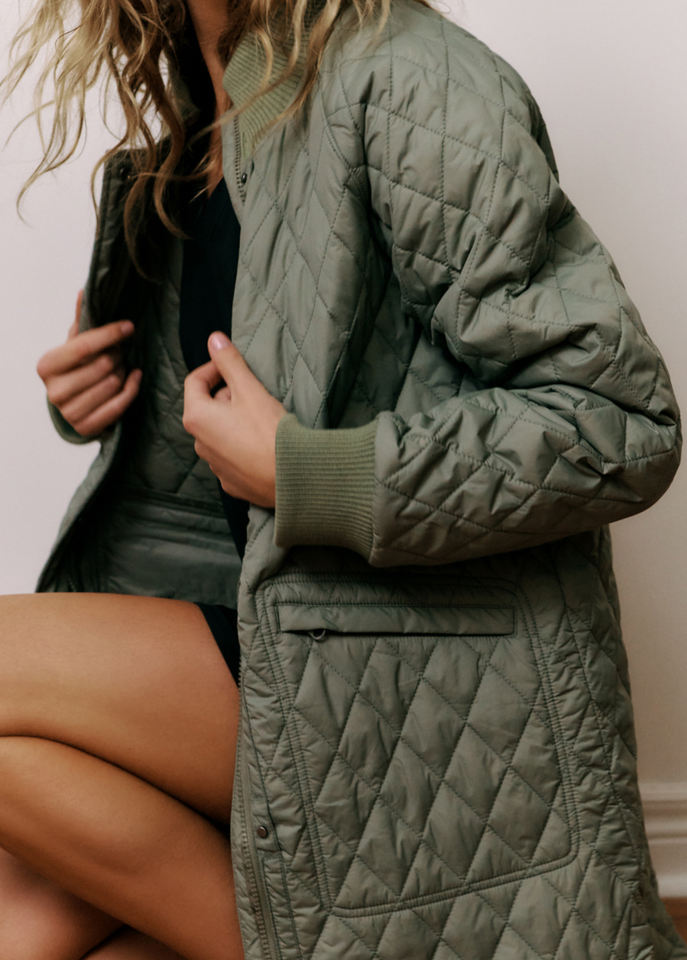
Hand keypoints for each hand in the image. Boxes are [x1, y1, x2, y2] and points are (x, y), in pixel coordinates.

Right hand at [36, 290, 141, 437]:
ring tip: (122, 366)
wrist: (72, 405)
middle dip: (118, 355)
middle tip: (121, 351)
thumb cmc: (76, 369)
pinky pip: (120, 405)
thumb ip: (81, 321)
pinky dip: (132, 388)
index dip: (109, 335)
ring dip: (124, 372)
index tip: (129, 326)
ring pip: (113, 384)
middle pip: (102, 366)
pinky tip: (135, 377)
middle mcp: (54, 391)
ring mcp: (69, 413)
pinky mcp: (86, 428)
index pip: (83, 347)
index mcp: (47, 366)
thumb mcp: (74, 345)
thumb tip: (84, 292)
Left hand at [183, 331, 288, 507]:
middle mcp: (198, 443)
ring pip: (219, 432)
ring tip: (261, 419)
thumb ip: (230, 362)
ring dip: (234, 421)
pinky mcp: (230, 482)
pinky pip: (231, 455)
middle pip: (208, 407)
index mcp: (197, 417)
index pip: (194, 381)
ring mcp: (213, 465)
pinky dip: (241, 445)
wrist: (290, 477)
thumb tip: (214, 339)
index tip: (233, 365)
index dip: (213, 368)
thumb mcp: (250, 389)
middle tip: (255, 394)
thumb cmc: (269, 432)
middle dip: (228, 396)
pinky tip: (262, 444)